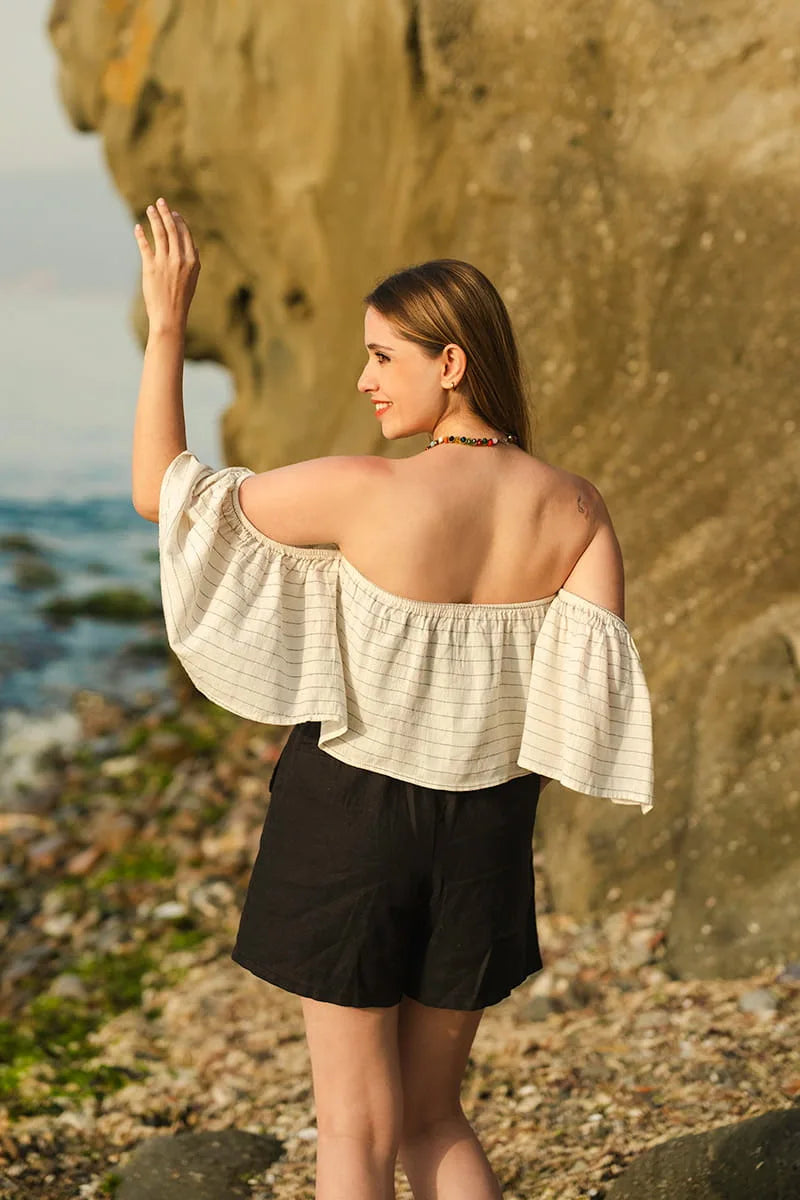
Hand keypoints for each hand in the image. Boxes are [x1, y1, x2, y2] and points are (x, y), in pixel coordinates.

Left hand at [134, 197, 200, 334]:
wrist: (170, 317)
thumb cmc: (181, 299)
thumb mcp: (192, 279)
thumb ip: (192, 262)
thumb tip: (193, 245)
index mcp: (193, 262)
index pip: (185, 235)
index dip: (179, 222)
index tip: (173, 213)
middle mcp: (180, 259)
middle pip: (172, 229)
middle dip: (166, 213)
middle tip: (160, 202)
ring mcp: (165, 263)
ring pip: (160, 233)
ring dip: (154, 218)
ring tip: (150, 208)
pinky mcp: (151, 267)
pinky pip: (145, 246)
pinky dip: (141, 235)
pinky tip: (138, 227)